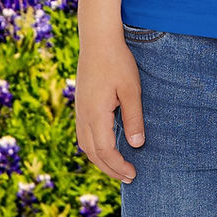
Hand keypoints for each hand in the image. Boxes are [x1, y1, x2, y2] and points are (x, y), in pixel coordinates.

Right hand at [75, 42, 144, 182]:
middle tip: (128, 177)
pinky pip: (83, 134)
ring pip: (85, 146)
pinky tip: (105, 145)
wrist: (98, 40)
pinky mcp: (81, 104)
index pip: (105, 152)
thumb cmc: (117, 61)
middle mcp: (83, 116)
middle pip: (93, 154)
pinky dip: (93, 147)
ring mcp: (80, 110)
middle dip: (110, 169)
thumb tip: (136, 145)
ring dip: (100, 160)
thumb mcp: (131, 89)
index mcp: (96, 114)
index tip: (133, 174)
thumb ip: (133, 118)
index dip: (119, 166)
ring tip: (117, 166)